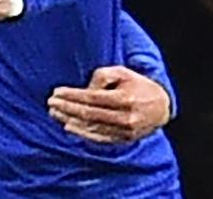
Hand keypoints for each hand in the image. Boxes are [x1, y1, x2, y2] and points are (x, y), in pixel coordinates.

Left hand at [48, 65, 171, 143]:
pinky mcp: (125, 139)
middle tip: (51, 103)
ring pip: (92, 127)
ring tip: (55, 114)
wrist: (161, 106)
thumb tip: (84, 89)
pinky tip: (69, 127)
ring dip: (70, 121)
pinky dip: (83, 133)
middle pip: (89, 114)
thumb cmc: (136, 85)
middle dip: (67, 108)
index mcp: (125, 99)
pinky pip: (100, 138)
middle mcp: (126, 117)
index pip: (91, 98)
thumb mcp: (121, 72)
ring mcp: (126, 131)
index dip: (71, 96)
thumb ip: (101, 76)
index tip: (56, 92)